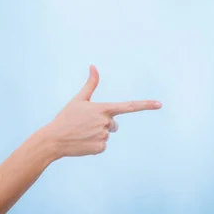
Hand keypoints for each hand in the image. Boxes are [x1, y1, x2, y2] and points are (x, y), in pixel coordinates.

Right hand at [43, 65, 161, 158]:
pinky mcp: (100, 148)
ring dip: (96, 134)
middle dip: (103, 124)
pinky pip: (102, 145)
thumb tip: (93, 66)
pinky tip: (83, 142)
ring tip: (82, 133)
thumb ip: (90, 84)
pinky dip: (93, 144)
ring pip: (107, 134)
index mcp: (102, 108)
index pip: (129, 106)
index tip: (159, 104)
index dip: (145, 105)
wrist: (54, 139)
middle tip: (85, 124)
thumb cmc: (66, 117)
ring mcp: (103, 136)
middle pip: (114, 124)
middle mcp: (105, 122)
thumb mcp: (78, 99)